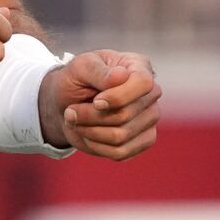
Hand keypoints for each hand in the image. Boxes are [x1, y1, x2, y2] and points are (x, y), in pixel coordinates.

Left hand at [40, 51, 160, 159]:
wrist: (68, 103)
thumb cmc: (76, 80)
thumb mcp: (80, 67)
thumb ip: (99, 71)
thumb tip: (121, 76)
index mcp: (139, 66)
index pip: (143, 83)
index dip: (118, 96)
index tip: (95, 101)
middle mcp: (151, 93)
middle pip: (125, 114)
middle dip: (91, 116)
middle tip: (71, 111)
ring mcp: (150, 118)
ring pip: (120, 136)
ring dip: (89, 131)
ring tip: (76, 121)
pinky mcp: (144, 140)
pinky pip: (121, 152)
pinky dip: (96, 146)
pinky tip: (88, 134)